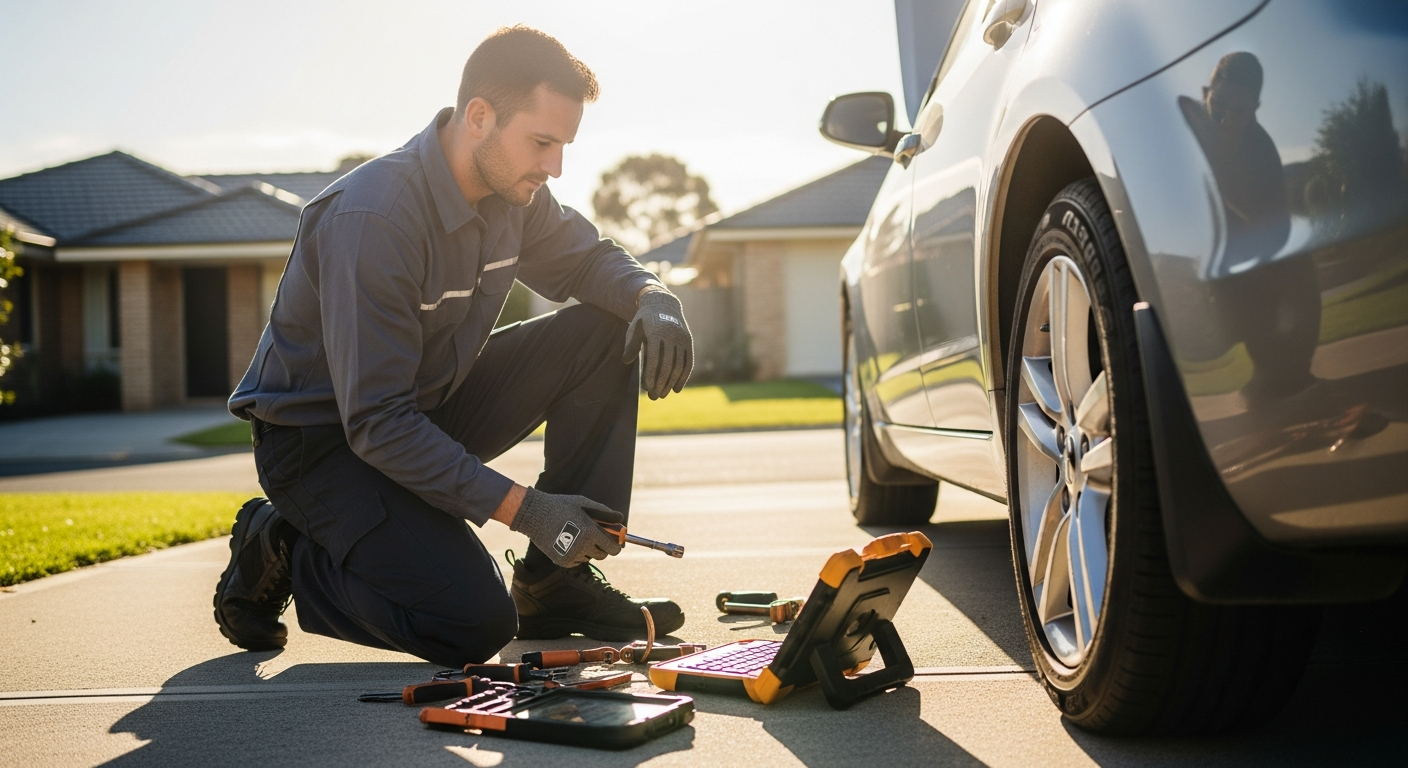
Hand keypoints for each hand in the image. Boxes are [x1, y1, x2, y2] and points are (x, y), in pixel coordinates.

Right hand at [509, 488, 624, 567]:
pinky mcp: (562, 561)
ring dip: (588, 549)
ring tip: (577, 534)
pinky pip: (578, 561)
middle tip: (594, 535)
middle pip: (603, 555)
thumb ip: (604, 512)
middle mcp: (583, 547)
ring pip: (589, 557)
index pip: (613, 549)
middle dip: (602, 546)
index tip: (615, 541)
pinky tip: (568, 541)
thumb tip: (621, 519)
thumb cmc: (561, 506)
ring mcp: (572, 556)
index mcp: (591, 533)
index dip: (616, 546)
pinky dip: (577, 554)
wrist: (534, 515)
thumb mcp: (584, 504)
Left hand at [623, 290, 693, 399]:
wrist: (663, 304)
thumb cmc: (645, 321)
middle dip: (661, 383)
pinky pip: (688, 363)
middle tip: (654, 397)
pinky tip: (677, 389)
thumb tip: (626, 361)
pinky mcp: (689, 342)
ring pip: (679, 366)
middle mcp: (671, 335)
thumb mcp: (635, 329)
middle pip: (668, 365)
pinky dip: (684, 377)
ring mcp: (682, 339)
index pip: (654, 358)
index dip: (651, 374)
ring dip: (671, 383)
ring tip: (663, 395)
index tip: (647, 388)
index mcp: (656, 331)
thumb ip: (631, 345)